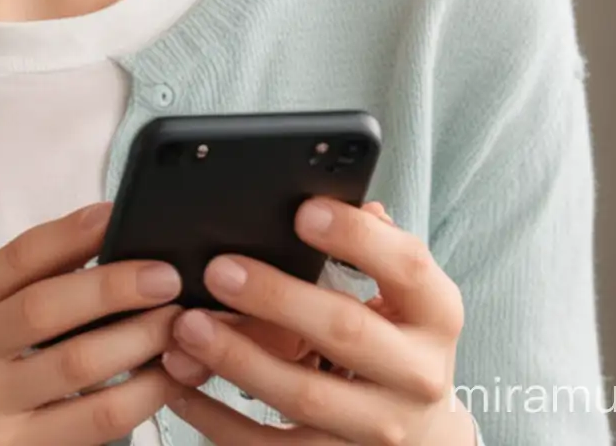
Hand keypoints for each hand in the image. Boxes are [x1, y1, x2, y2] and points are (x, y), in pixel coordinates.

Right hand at [0, 200, 190, 445]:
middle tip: (169, 276)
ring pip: (82, 371)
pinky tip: (160, 383)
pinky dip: (134, 402)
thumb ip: (14, 283)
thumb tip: (97, 235)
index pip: (20, 255)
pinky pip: (89, 428)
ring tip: (178, 326)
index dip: (76, 231)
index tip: (121, 214)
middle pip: (53, 309)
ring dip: (142, 345)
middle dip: (120, 286)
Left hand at [159, 199, 475, 443]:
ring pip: (303, 395)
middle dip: (277, 298)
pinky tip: (180, 385)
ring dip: (237, 358)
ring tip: (188, 326)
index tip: (303, 211)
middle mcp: (417, 374)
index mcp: (436, 314)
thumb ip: (369, 242)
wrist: (424, 435)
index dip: (356, 237)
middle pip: (345, 332)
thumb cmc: (397, 337)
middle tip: (220, 269)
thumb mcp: (402, 290)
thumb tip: (328, 193)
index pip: (407, 265)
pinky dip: (217, 418)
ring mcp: (379, 427)